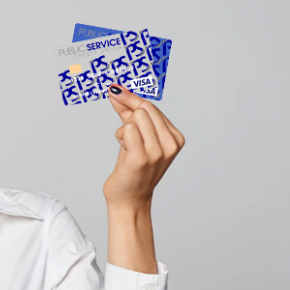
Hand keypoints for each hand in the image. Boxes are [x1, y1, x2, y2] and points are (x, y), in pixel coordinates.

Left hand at [102, 84, 184, 207]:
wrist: (130, 199)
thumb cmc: (133, 168)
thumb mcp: (136, 137)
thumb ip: (129, 113)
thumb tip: (116, 91)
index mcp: (175, 138)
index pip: (152, 107)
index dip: (131, 98)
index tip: (115, 90)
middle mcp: (170, 144)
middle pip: (144, 108)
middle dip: (127, 114)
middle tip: (123, 131)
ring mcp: (158, 152)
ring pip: (135, 117)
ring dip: (124, 130)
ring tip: (128, 147)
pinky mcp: (141, 158)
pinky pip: (127, 130)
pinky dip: (121, 136)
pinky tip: (125, 150)